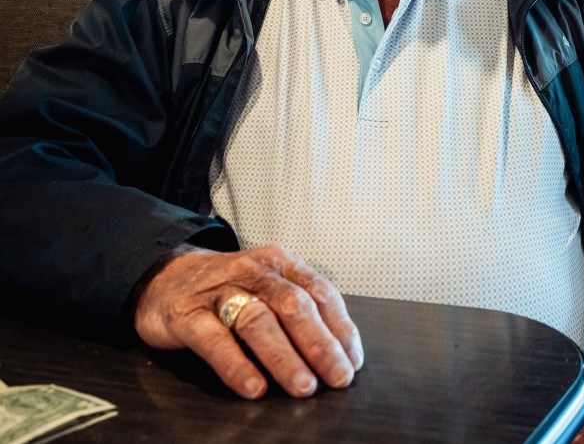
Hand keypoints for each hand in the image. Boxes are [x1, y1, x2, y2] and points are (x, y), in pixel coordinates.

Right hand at [133, 243, 362, 399]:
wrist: (165, 277)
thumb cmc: (226, 288)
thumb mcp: (266, 287)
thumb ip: (297, 310)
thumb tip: (338, 352)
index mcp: (278, 263)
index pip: (319, 290)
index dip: (339, 326)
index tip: (352, 359)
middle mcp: (252, 272)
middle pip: (292, 305)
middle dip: (319, 343)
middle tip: (337, 376)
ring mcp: (219, 291)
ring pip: (257, 321)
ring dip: (284, 357)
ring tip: (303, 386)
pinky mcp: (188, 315)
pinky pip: (215, 340)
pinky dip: (237, 365)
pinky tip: (253, 387)